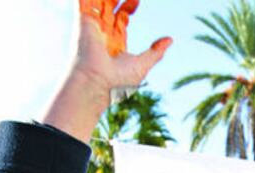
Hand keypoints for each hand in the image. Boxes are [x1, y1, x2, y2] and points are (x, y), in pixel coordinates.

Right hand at [43, 0, 171, 142]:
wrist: (98, 82)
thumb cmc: (120, 79)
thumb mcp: (143, 65)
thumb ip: (156, 52)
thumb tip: (170, 40)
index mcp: (116, 45)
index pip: (121, 21)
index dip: (127, 8)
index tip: (136, 1)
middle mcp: (103, 37)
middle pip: (110, 11)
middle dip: (118, 1)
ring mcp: (92, 30)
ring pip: (98, 5)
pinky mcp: (84, 23)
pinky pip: (84, 3)